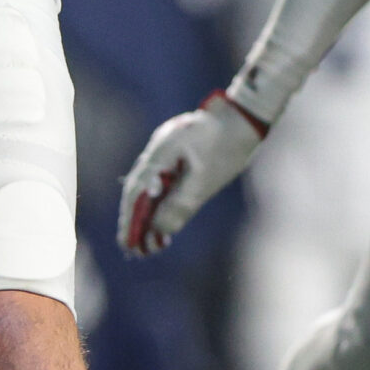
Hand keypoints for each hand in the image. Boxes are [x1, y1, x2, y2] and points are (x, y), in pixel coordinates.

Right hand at [118, 91, 266, 255]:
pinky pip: (159, 184)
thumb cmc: (226, 146)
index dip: (130, 219)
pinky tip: (163, 221)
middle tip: (133, 249)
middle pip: (137, 191)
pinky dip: (158, 204)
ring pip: (147, 189)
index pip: (136, 192)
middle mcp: (156, 154)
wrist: (241, 120)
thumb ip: (181, 203)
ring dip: (146, 215)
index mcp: (159, 155)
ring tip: (148, 244)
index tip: (128, 243)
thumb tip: (161, 229)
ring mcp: (164, 155)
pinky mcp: (175, 158)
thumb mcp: (205, 178)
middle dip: (134, 221)